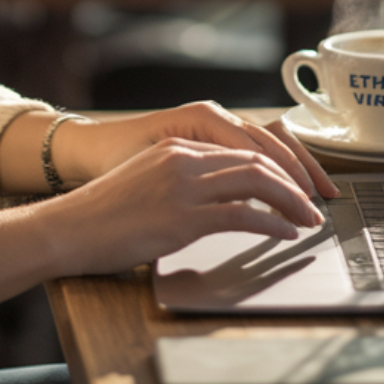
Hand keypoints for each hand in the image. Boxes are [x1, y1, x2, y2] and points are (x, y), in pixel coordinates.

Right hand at [43, 134, 325, 276]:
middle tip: (315, 203)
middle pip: (256, 159)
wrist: (68, 229)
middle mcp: (184, 159)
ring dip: (290, 202)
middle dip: (293, 181)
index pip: (241, 148)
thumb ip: (181, 184)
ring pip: (255, 182)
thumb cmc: (102, 216)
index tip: (298, 184)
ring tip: (308, 220)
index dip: (277, 166)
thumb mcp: (146, 184)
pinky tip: (283, 236)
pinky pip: (241, 216)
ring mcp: (184, 187)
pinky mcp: (182, 218)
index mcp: (177, 149)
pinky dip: (270, 225)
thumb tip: (218, 202)